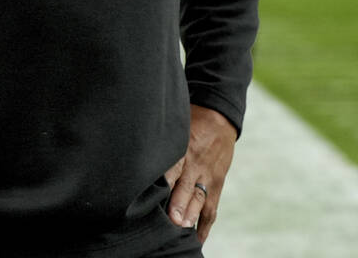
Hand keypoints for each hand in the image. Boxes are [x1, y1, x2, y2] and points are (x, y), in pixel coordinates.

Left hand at [164, 104, 236, 242]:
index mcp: (183, 149)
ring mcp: (208, 176)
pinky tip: (197, 238)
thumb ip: (160, 142)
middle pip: (187, 187)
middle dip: (180, 204)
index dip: (165, 182)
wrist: (220, 118)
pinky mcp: (217, 185)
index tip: (155, 195)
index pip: (173, 167)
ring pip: (200, 199)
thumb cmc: (190, 123)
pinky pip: (212, 208)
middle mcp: (196, 165)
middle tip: (172, 219)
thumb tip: (137, 152)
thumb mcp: (174, 127)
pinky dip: (205, 225)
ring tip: (182, 228)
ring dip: (191, 215)